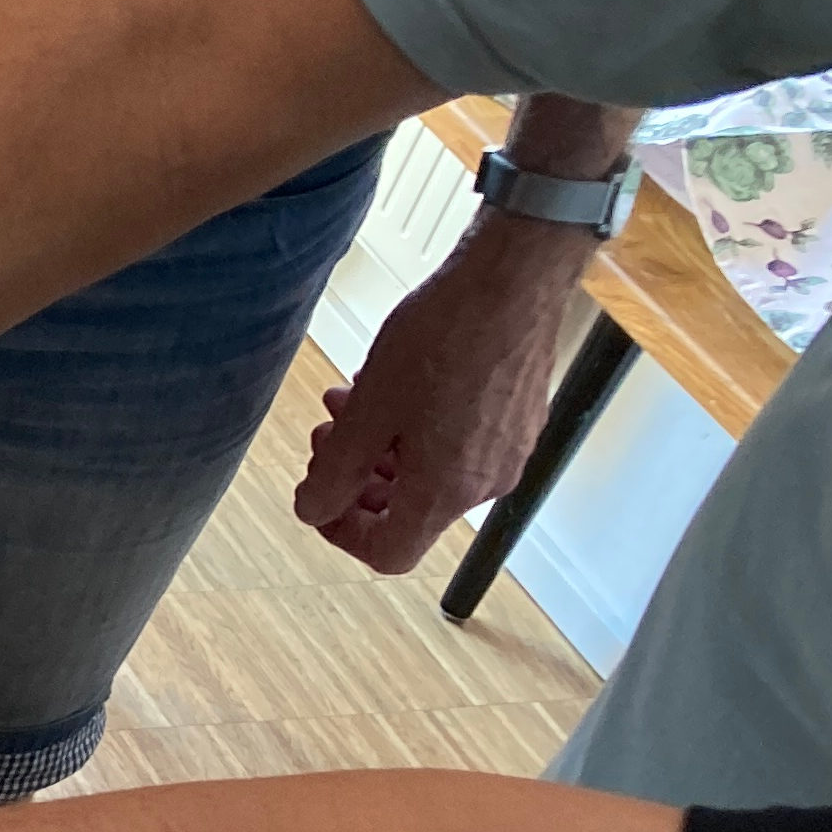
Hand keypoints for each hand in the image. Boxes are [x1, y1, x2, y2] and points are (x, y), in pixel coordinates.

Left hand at [292, 223, 592, 572]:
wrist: (512, 278)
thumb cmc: (444, 338)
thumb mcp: (367, 412)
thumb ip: (334, 472)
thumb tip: (313, 508)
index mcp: (448, 492)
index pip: (390, 553)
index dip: (342, 533)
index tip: (318, 497)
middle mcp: (487, 482)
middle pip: (408, 512)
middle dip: (355, 480)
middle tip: (328, 439)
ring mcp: (509, 451)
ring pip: (428, 473)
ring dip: (379, 448)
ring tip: (348, 403)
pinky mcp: (518, 420)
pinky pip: (457, 444)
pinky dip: (414, 428)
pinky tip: (391, 386)